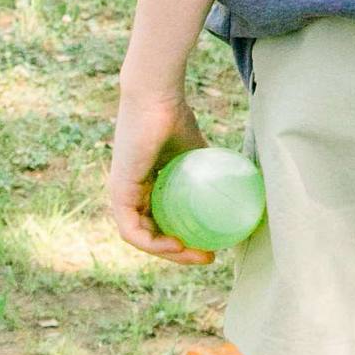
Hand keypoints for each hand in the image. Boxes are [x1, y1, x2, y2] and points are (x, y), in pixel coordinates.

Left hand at [109, 87, 214, 264]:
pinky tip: (177, 244)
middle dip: (181, 254)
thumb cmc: (175, 116)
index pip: (161, 224)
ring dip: (169, 253)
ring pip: (142, 238)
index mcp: (146, 186)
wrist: (158, 97)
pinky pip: (132, 230)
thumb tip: (235, 186)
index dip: (185, 241)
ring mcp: (121, 194)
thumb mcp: (194, 152)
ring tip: (197, 255)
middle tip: (209, 257)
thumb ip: (204, 170)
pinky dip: (153, 243)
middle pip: (153, 235)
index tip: (212, 247)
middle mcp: (131, 194)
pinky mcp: (118, 192)